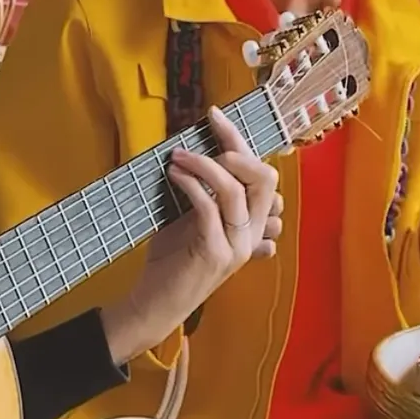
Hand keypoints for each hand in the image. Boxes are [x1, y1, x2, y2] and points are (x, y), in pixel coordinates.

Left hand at [100, 105, 281, 364]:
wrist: (156, 302)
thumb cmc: (172, 257)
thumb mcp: (191, 217)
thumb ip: (203, 191)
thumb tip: (194, 147)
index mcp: (253, 224)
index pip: (261, 174)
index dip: (240, 140)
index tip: (215, 116)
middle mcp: (253, 234)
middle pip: (263, 178)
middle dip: (234, 144)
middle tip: (207, 129)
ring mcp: (237, 246)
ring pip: (236, 191)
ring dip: (205, 164)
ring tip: (179, 156)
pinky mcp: (215, 254)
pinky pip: (209, 208)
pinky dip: (192, 185)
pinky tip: (175, 175)